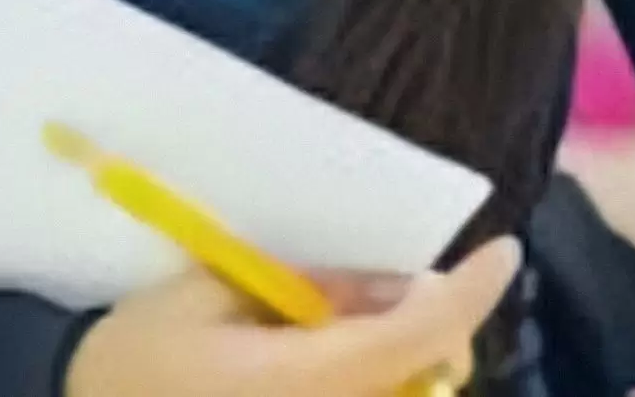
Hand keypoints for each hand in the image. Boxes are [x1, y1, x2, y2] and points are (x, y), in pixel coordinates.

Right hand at [64, 235, 522, 396]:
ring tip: (352, 324)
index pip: (416, 338)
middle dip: (432, 332)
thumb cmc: (132, 360)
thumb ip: (313, 290)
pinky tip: (326, 360)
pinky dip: (368, 380)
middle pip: (423, 382)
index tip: (503, 250)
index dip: (469, 295)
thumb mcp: (210, 294)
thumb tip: (396, 286)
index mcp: (301, 384)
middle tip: (402, 289)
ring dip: (400, 362)